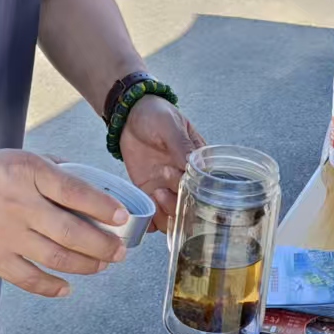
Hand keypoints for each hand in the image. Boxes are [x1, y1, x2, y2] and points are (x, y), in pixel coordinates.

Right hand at [0, 146, 128, 296]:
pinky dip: (51, 286)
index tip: (123, 218)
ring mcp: (4, 234)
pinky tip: (67, 287)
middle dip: (104, 245)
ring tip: (103, 265)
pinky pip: (28, 278)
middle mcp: (18, 204)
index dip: (104, 207)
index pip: (76, 192)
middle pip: (72, 232)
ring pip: (56, 258)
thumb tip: (83, 181)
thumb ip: (48, 169)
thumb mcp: (13, 155)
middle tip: (120, 251)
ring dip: (86, 265)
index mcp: (26, 172)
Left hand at [120, 95, 205, 231]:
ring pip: (172, 215)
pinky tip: (144, 211)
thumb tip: (193, 165)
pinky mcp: (148, 190)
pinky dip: (149, 219)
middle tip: (162, 186)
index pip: (205, 186)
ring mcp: (166, 186)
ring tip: (154, 194)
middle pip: (190, 205)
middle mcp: (184, 178)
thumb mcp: (170, 125)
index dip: (194, 191)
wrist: (129, 114)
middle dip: (177, 203)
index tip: (181, 183)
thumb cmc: (155, 114)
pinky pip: (152, 213)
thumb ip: (181, 145)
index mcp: (197, 162)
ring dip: (165, 213)